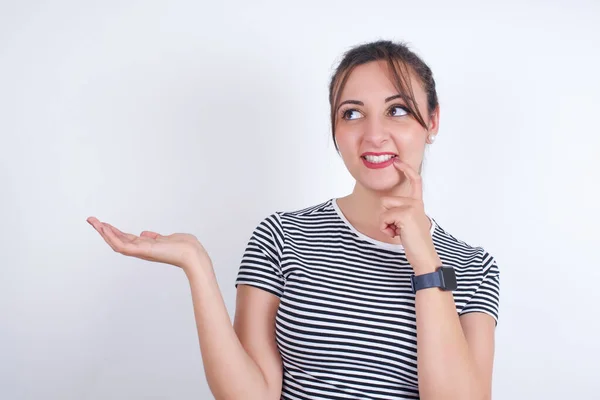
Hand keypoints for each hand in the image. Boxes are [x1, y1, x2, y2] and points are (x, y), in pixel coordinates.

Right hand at [86, 217, 210, 272]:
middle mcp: (141, 250)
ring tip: (93, 222)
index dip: (113, 232)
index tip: (103, 224)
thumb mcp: (167, 238)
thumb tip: (144, 234)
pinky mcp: (142, 251)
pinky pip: (122, 246)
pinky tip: (104, 229)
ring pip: (116, 243)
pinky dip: (112, 237)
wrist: (193, 254)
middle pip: (117, 240)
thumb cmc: (185, 247)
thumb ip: (154, 237)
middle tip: (91, 220)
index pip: (126, 239)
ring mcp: (141, 251)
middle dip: (103, 230)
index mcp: (146, 246)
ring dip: (103, 232)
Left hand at [379, 159, 440, 273]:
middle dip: (385, 216)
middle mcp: (415, 202)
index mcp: (417, 203)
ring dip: (385, 223)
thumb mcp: (408, 222)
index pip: (415, 181)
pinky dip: (386, 229)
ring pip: (383, 209)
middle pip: (386, 200)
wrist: (424, 256)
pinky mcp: (405, 214)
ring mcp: (411, 207)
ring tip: (399, 232)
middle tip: (398, 229)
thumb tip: (385, 206)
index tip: (398, 162)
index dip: (406, 169)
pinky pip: (383, 218)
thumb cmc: (414, 242)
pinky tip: (397, 235)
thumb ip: (402, 211)